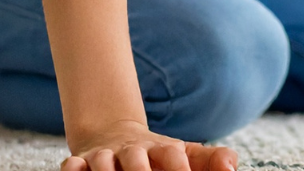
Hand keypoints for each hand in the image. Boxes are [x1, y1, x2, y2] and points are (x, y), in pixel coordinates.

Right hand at [61, 119, 235, 170]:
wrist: (116, 136)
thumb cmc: (159, 156)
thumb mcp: (187, 156)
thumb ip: (211, 160)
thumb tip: (231, 167)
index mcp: (162, 150)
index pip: (172, 157)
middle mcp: (132, 151)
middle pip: (136, 161)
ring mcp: (105, 156)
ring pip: (102, 164)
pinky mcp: (80, 162)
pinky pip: (72, 166)